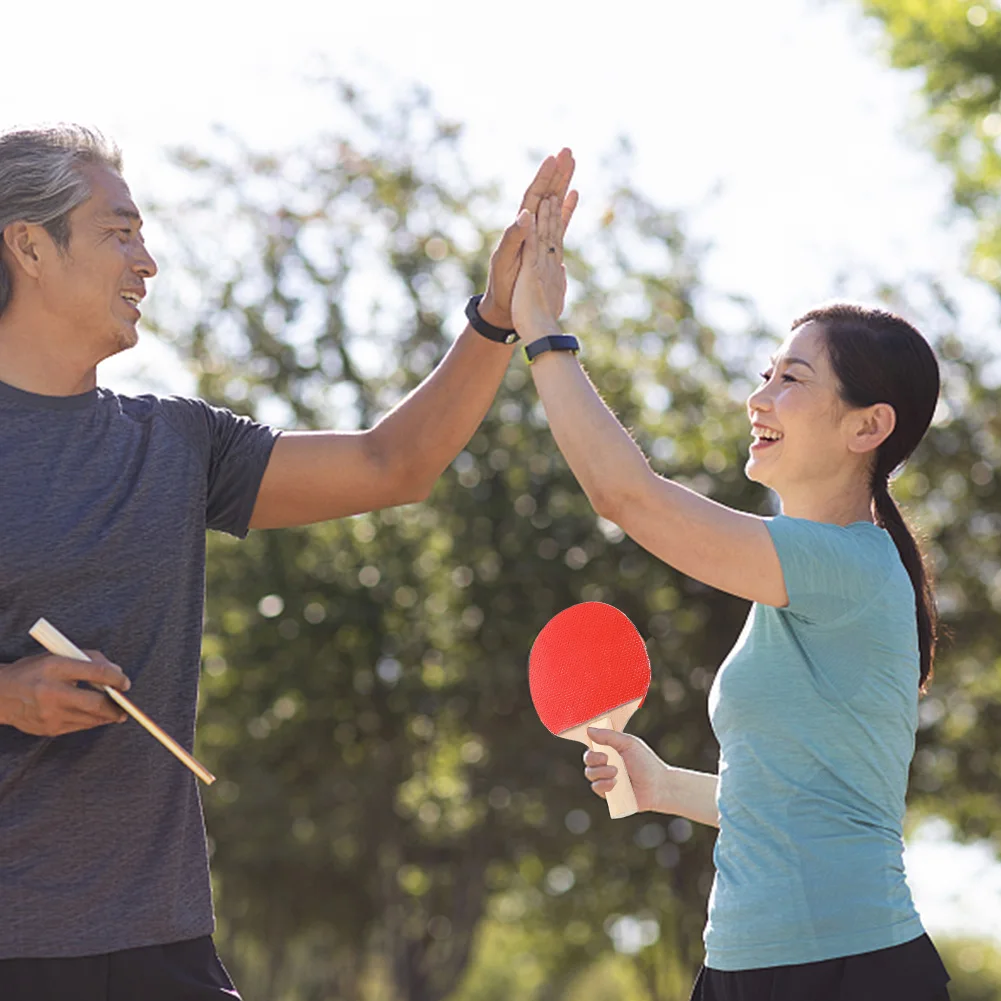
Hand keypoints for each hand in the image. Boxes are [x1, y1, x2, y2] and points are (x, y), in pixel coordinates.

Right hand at [0, 652, 130, 735]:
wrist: (0, 695)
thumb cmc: (34, 671)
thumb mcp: (58, 656)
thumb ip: (89, 659)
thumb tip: (116, 672)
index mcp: (55, 667)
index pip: (96, 672)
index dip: (116, 678)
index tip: (125, 682)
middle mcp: (52, 692)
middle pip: (96, 703)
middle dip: (116, 705)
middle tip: (125, 703)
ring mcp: (50, 714)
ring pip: (90, 719)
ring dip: (107, 715)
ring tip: (115, 710)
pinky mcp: (49, 729)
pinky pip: (80, 726)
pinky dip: (91, 720)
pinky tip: (95, 715)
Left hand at [479, 148, 578, 329]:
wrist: (505, 306)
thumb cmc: (502, 285)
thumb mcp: (504, 260)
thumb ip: (514, 237)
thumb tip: (527, 213)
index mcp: (520, 227)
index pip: (533, 195)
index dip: (543, 177)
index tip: (554, 158)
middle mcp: (530, 227)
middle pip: (545, 192)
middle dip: (556, 172)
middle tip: (568, 150)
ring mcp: (539, 235)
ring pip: (554, 202)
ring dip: (562, 182)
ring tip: (573, 162)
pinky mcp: (547, 246)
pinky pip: (560, 221)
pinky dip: (567, 207)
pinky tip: (574, 194)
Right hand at [583, 728, 665, 813]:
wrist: (658, 786)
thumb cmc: (646, 763)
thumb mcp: (628, 744)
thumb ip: (608, 736)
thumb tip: (589, 729)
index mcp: (610, 752)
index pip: (592, 750)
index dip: (592, 751)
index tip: (602, 753)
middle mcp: (606, 766)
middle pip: (588, 762)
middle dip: (594, 760)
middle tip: (607, 760)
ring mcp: (606, 780)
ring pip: (590, 775)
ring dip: (601, 772)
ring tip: (616, 773)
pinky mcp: (609, 794)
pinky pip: (596, 789)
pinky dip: (603, 785)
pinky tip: (615, 784)